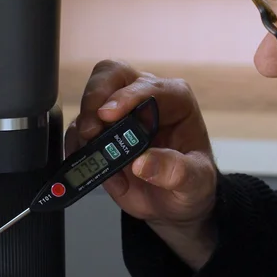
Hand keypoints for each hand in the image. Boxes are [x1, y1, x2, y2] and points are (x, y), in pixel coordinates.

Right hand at [68, 60, 217, 229]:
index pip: (148, 85)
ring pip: (89, 103)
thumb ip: (178, 171)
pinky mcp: (100, 134)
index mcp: (175, 100)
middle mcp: (144, 99)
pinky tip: (98, 171)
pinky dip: (79, 149)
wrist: (175, 202)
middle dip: (95, 97)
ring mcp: (119, 115)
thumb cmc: (191, 182)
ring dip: (84, 129)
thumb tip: (144, 162)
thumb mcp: (197, 181)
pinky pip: (78, 132)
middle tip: (92, 128)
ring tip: (94, 156)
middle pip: (111, 75)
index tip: (109, 115)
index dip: (126, 96)